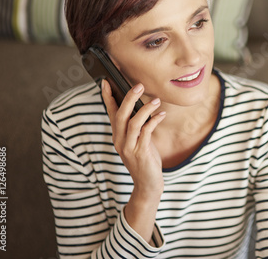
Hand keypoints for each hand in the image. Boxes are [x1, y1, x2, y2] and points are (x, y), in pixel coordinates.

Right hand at [100, 79, 165, 200]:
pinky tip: (161, 115)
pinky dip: (154, 121)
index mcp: (117, 136)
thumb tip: (142, 106)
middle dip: (129, 98)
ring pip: (133, 123)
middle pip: (121, 115)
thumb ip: (137, 127)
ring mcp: (129, 147)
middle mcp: (120, 140)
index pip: (111, 113)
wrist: (147, 184)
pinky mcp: (140, 152)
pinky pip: (146, 132)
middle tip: (138, 85)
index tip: (106, 82)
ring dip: (145, 109)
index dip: (108, 98)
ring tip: (156, 100)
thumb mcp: (138, 141)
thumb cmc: (145, 159)